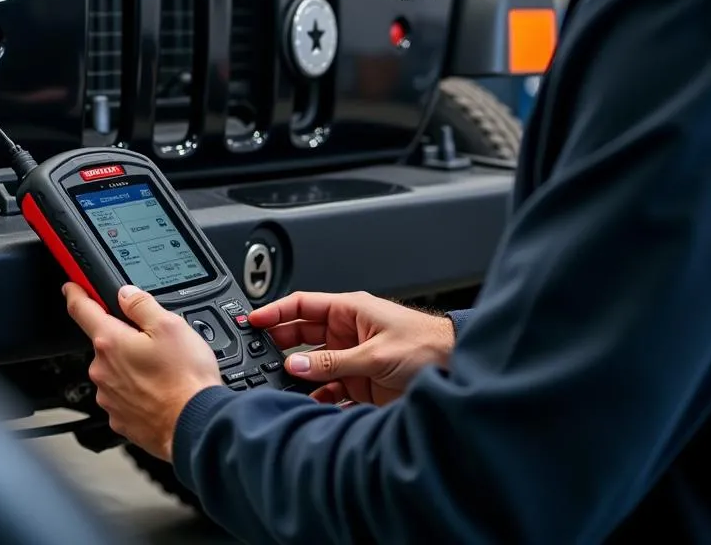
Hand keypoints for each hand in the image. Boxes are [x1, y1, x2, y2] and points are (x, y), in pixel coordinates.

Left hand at [63, 283, 222, 461]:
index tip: (71, 288)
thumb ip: (142, 305)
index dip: (75, 293)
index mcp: (111, 342)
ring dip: (131, 365)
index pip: (81, 310)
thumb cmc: (185, 379)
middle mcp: (102, 371)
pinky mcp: (120, 418)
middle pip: (106, 342)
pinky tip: (160, 390)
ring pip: (115, 370)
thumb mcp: (170, 325)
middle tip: (154, 340)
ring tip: (163, 370)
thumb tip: (126, 294)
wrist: (195, 425)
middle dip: (124, 337)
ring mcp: (109, 397)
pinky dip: (138, 390)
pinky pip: (124, 395)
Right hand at [249, 291, 454, 406]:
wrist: (457, 368)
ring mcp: (354, 358)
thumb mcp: (376, 352)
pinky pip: (331, 390)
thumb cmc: (428, 344)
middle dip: (280, 345)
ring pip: (314, 366)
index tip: (252, 321)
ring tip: (280, 386)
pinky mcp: (362, 383)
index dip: (276, 311)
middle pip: (303, 335)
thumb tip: (297, 364)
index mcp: (350, 310)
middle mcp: (348, 332)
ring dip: (299, 376)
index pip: (303, 305)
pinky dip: (318, 398)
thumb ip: (334, 361)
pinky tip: (309, 406)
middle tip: (258, 355)